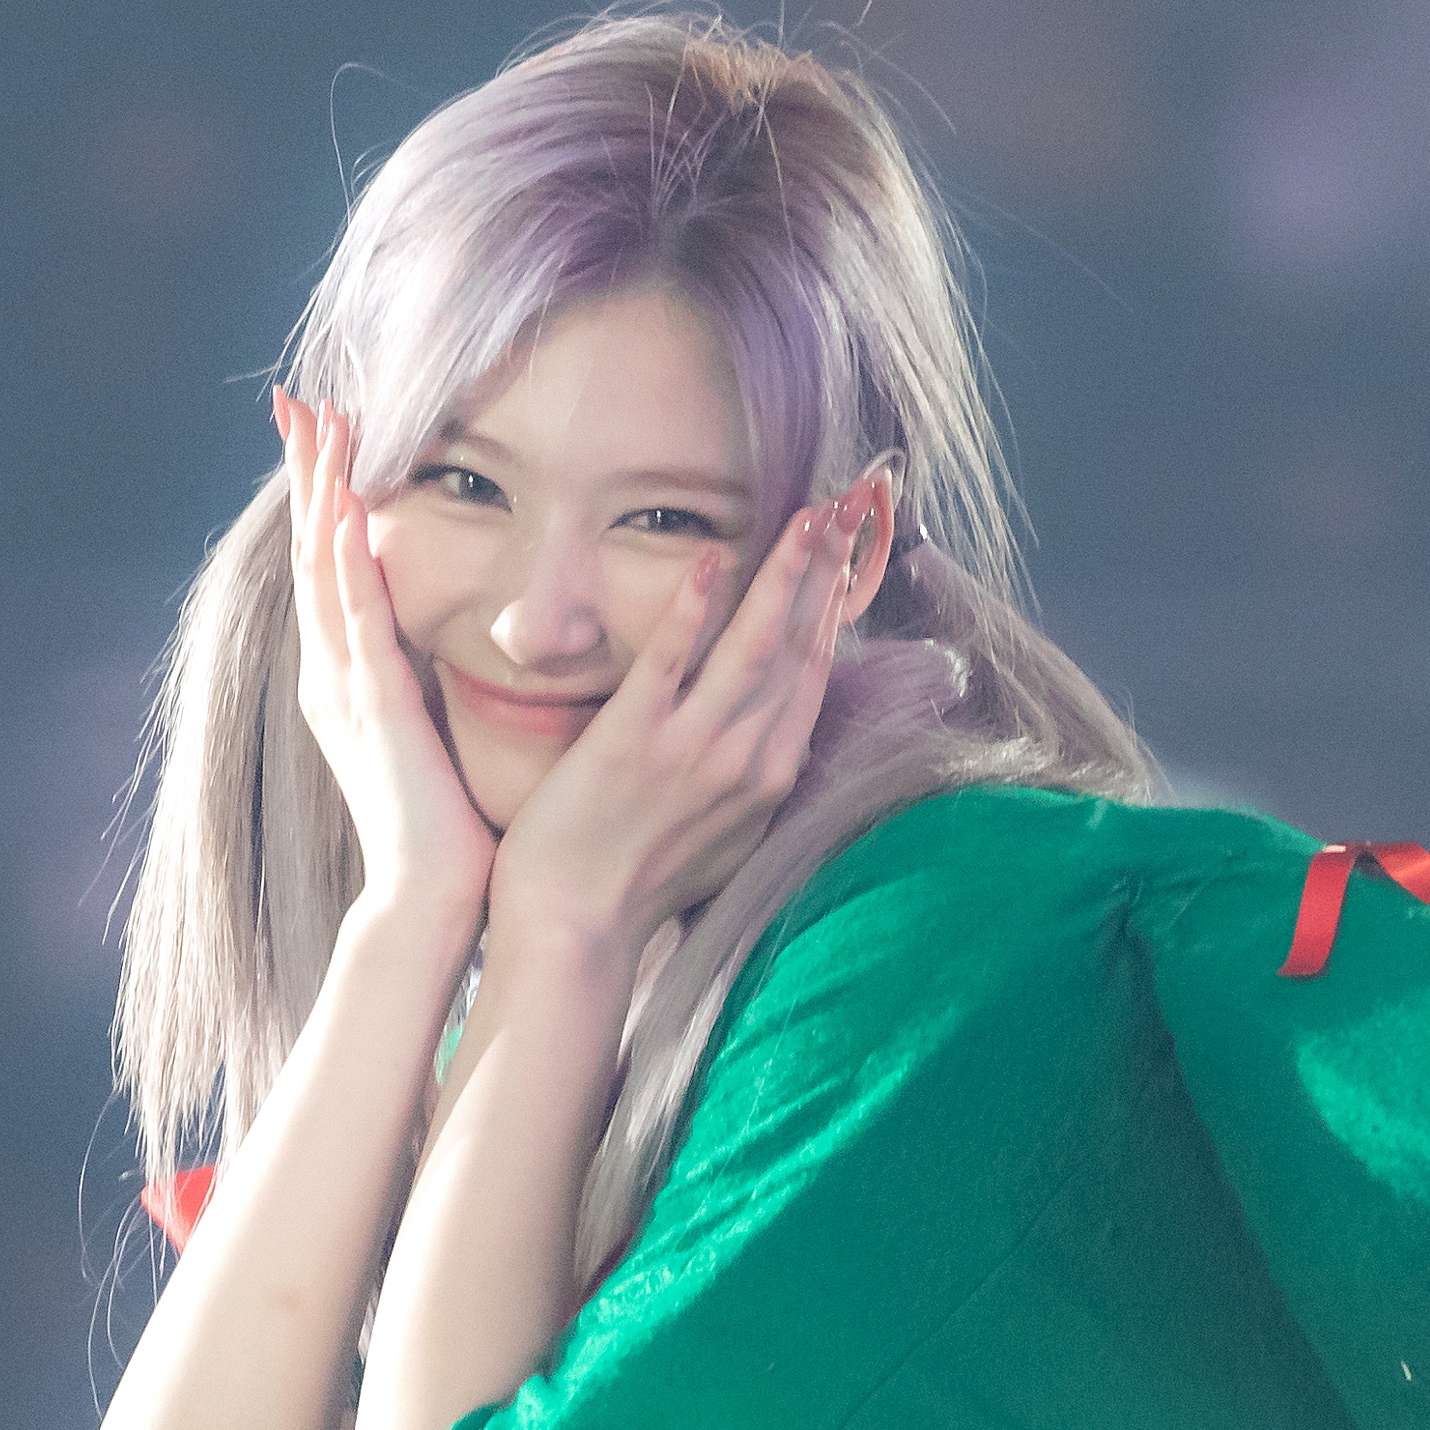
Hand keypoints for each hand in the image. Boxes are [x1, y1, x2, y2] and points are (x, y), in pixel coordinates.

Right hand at [279, 387, 492, 925]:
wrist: (431, 895)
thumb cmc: (440, 824)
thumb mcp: (424, 731)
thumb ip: (417, 682)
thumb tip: (434, 642)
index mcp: (344, 678)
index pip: (327, 566)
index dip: (320, 495)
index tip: (318, 432)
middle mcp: (333, 674)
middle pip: (311, 552)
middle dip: (305, 474)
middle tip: (295, 400)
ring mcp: (348, 689)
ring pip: (325, 571)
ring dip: (323, 494)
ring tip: (319, 427)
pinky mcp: (377, 707)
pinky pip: (360, 623)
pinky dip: (351, 565)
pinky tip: (350, 512)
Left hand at [485, 481, 883, 961]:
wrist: (578, 929)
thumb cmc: (641, 883)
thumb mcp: (727, 833)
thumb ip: (753, 775)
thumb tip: (776, 737)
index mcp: (770, 775)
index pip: (816, 670)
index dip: (835, 602)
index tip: (850, 548)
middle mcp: (747, 757)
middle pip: (801, 645)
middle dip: (829, 568)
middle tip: (852, 501)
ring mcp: (692, 749)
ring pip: (756, 645)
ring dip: (787, 573)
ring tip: (812, 514)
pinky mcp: (632, 742)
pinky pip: (671, 664)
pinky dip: (695, 612)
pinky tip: (710, 561)